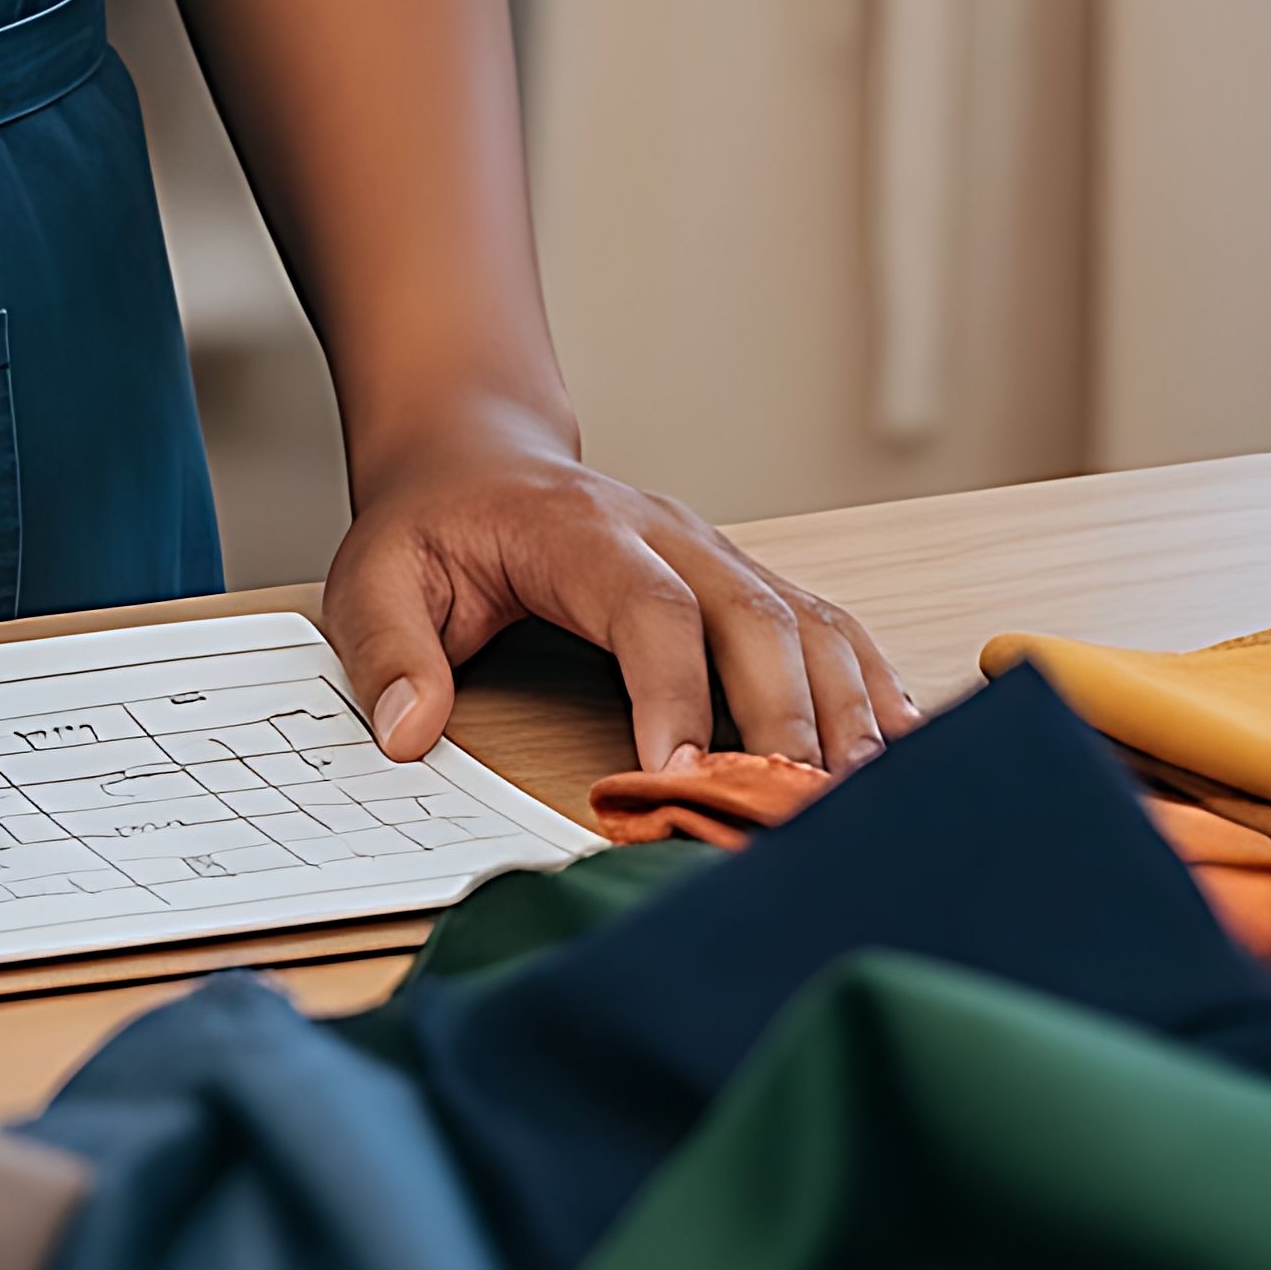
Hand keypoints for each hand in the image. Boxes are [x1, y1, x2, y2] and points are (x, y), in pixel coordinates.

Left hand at [323, 425, 915, 776]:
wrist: (475, 452)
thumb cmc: (434, 525)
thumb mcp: (373, 573)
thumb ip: (387, 649)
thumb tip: (410, 732)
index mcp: (581, 530)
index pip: (649, 607)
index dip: (674, 694)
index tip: (679, 783)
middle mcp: (669, 534)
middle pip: (755, 617)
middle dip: (786, 720)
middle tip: (796, 816)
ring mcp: (718, 555)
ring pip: (810, 623)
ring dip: (846, 713)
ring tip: (862, 803)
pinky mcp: (745, 582)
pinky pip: (829, 629)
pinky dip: (871, 689)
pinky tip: (897, 754)